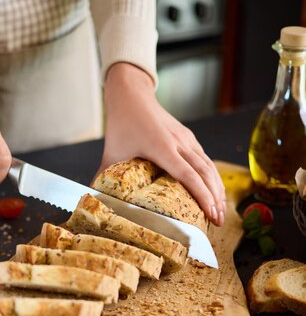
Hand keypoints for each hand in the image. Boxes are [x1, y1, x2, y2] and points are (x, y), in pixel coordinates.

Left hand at [98, 63, 226, 225]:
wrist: (132, 94)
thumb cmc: (121, 123)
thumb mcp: (111, 152)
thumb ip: (103, 177)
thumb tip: (93, 199)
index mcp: (162, 148)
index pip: (189, 176)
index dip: (202, 196)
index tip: (210, 214)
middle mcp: (179, 143)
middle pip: (205, 173)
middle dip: (215, 199)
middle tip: (219, 221)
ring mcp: (187, 139)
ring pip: (209, 166)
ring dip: (218, 189)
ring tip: (221, 211)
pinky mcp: (188, 137)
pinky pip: (205, 159)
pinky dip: (212, 176)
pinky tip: (215, 191)